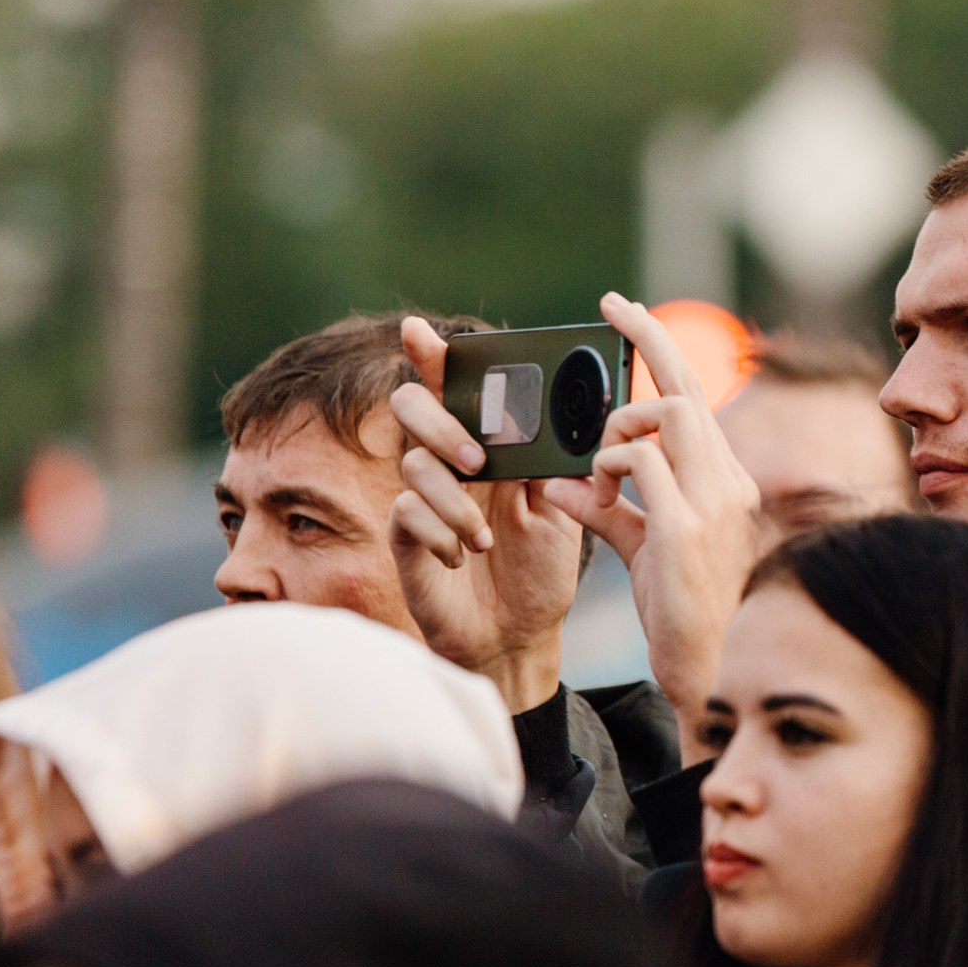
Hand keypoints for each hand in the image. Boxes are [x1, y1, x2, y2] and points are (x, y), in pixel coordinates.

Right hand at [388, 316, 583, 712]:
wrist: (523, 634)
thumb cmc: (541, 567)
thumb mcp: (561, 508)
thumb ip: (553, 461)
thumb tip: (561, 415)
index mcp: (486, 445)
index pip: (455, 387)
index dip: (433, 355)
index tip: (420, 332)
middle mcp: (447, 463)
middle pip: (412, 406)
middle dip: (440, 423)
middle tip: (477, 460)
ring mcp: (423, 498)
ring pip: (412, 463)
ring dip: (454, 500)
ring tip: (485, 538)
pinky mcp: (407, 537)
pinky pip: (406, 512)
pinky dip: (439, 533)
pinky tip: (460, 556)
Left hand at [544, 292, 761, 760]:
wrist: (711, 670)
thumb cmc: (683, 614)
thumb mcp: (643, 551)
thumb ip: (608, 510)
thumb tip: (562, 483)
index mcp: (724, 482)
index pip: (694, 401)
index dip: (662, 353)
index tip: (629, 315)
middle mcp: (727, 481)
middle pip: (686, 386)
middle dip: (648, 336)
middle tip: (613, 304)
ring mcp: (711, 501)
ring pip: (663, 413)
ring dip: (617, 427)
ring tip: (597, 468)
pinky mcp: (684, 527)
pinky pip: (637, 462)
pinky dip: (605, 465)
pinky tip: (591, 491)